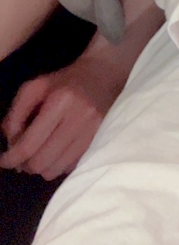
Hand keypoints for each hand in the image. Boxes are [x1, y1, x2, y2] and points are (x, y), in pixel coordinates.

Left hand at [0, 56, 123, 180]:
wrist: (103, 74)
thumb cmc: (65, 81)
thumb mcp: (35, 87)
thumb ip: (16, 113)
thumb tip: (11, 143)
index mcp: (60, 101)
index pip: (30, 144)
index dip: (11, 158)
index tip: (3, 160)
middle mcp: (78, 119)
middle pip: (41, 162)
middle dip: (26, 164)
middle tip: (22, 157)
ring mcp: (91, 132)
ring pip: (55, 170)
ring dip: (42, 167)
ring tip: (39, 155)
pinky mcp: (98, 141)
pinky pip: (70, 168)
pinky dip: (58, 165)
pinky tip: (57, 152)